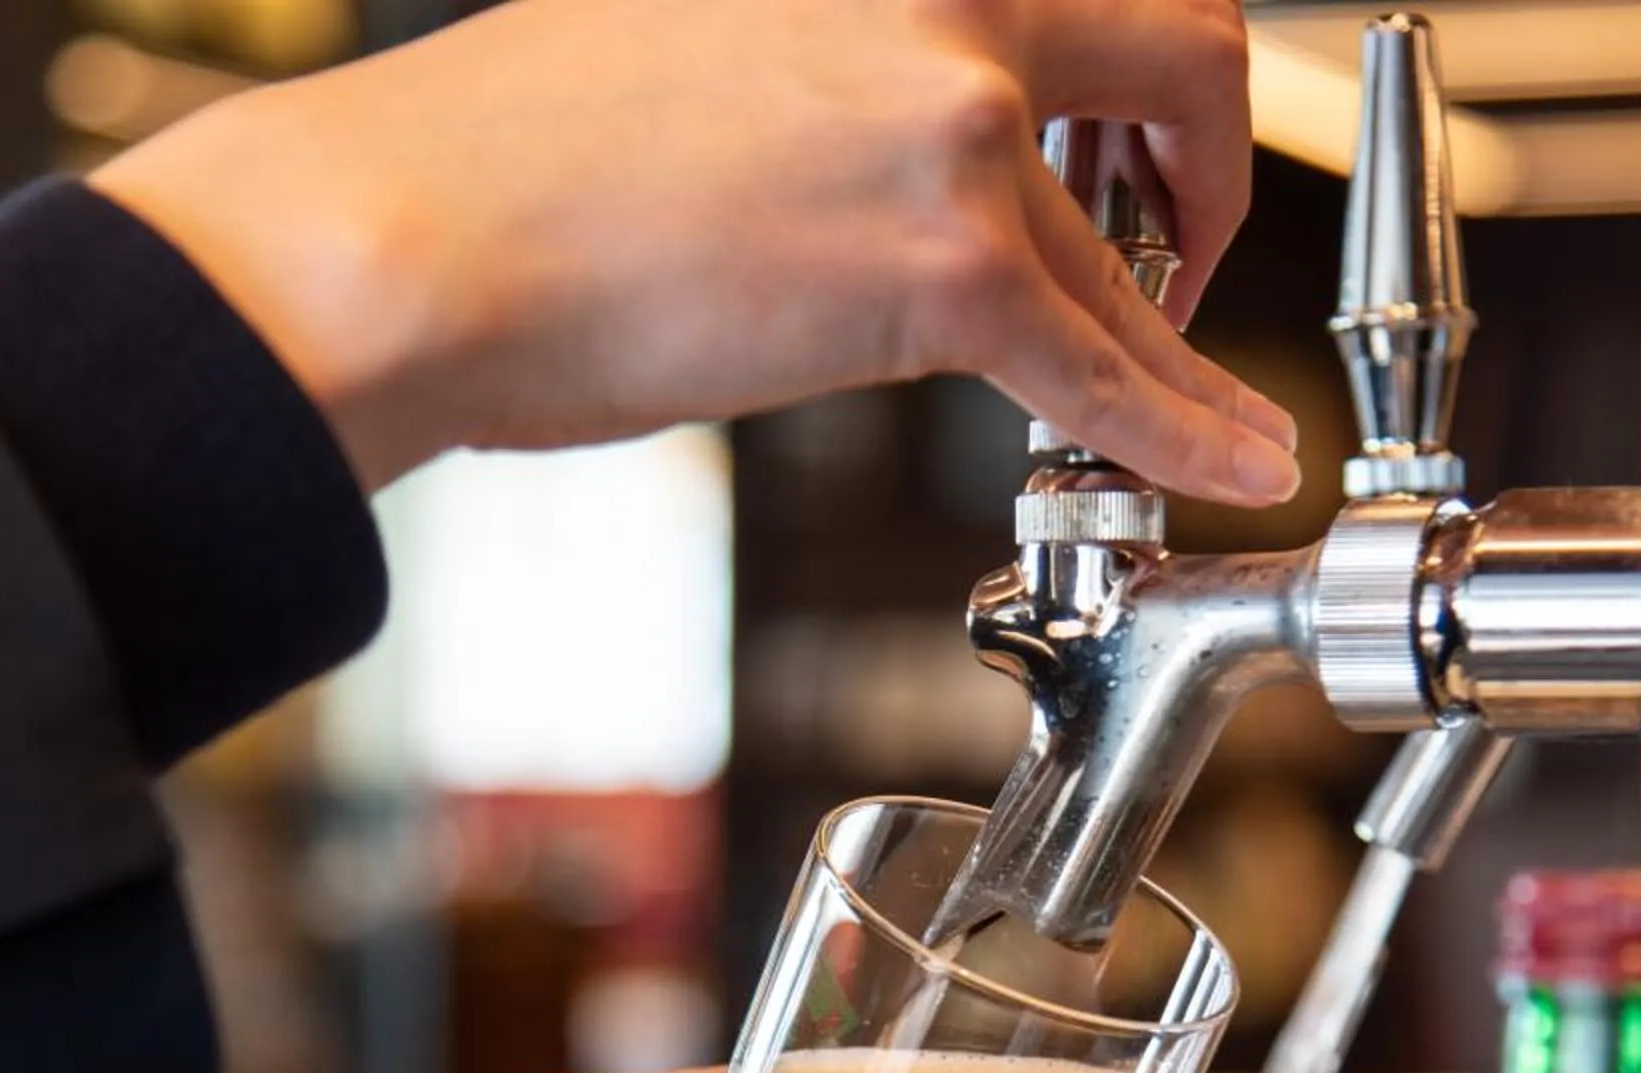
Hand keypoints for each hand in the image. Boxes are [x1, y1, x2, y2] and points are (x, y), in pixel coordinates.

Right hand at [91, 0, 1294, 504]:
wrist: (409, 239)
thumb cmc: (505, 161)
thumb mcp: (700, 27)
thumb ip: (831, 58)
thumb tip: (890, 133)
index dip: (1127, 73)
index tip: (1121, 145)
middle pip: (1180, 38)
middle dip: (1208, 156)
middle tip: (1178, 242)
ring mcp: (954, 108)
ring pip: (1127, 251)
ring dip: (1182, 340)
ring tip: (1212, 412)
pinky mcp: (944, 256)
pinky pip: (1105, 365)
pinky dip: (1183, 427)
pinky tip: (1231, 461)